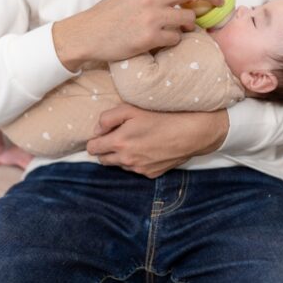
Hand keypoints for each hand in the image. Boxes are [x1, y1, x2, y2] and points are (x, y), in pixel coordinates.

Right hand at [52, 0, 223, 70]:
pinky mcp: (150, 37)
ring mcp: (152, 17)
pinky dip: (174, 39)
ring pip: (188, 17)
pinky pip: (176, 38)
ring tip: (181, 25)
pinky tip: (164, 39)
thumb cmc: (109, 14)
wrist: (89, 33)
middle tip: (218, 1)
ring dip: (189, 23)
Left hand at [86, 104, 228, 178]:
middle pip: (103, 160)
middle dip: (106, 149)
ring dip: (121, 156)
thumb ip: (108, 118)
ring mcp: (139, 169)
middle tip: (118, 136)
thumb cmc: (162, 116)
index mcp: (119, 143)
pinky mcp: (151, 174)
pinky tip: (148, 149)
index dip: (95, 140)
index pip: (92, 148)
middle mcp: (127, 160)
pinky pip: (136, 170)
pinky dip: (137, 161)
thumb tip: (96, 130)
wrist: (190, 132)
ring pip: (120, 165)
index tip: (103, 134)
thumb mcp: (131, 108)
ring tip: (135, 141)